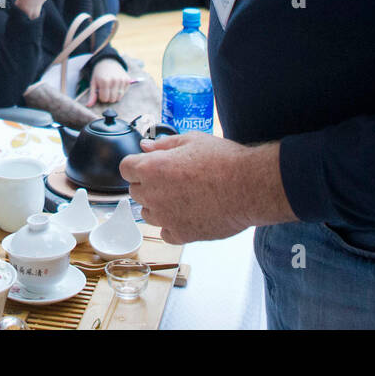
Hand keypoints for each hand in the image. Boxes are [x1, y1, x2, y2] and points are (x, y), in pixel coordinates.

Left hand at [86, 58, 130, 106]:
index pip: (104, 99)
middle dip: (108, 97)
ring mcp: (122, 80)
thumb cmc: (99, 73)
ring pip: (119, 97)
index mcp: (105, 81)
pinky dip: (120, 92)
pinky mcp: (128, 80)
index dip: (101, 97)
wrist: (108, 61)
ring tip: (111, 88)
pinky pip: (124, 92)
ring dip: (114, 95)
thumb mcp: (93, 82)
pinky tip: (116, 85)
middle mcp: (115, 81)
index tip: (100, 92)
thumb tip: (89, 105)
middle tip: (106, 90)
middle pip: (112, 99)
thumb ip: (92, 95)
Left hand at [120, 134, 292, 244]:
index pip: (125, 168)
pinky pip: (165, 232)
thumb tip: (145, 147)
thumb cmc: (224, 160)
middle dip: (148, 184)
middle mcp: (154, 194)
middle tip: (172, 179)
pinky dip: (173, 225)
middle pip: (135, 191)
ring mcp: (166, 217)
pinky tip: (189, 213)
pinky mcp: (181, 235)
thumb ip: (164, 144)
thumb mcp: (192, 140)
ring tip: (183, 196)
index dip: (137, 165)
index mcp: (153, 168)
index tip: (148, 165)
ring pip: (148, 213)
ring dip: (158, 205)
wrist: (249, 187)